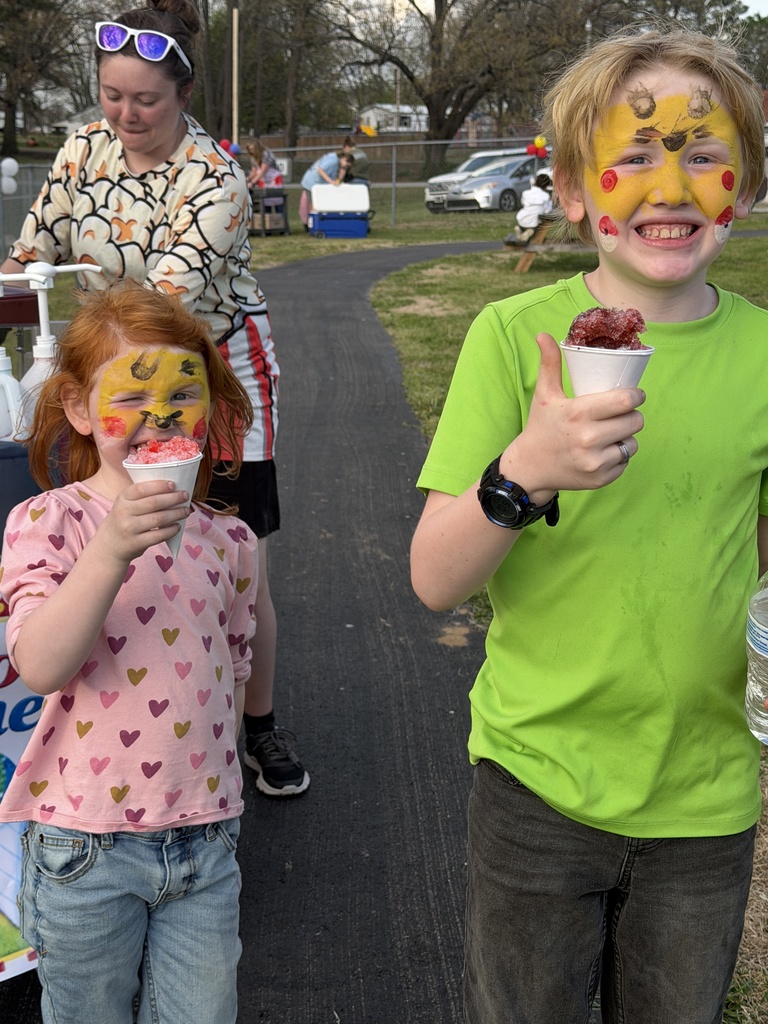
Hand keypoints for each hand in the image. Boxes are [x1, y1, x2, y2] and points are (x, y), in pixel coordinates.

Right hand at [95, 479, 190, 564]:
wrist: (109, 545)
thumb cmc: (124, 519)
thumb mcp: (125, 504)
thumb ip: (142, 496)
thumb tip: (172, 489)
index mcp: (122, 498)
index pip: (141, 489)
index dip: (159, 486)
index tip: (173, 484)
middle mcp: (124, 512)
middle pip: (153, 503)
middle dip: (173, 498)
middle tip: (185, 496)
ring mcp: (129, 528)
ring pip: (158, 519)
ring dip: (176, 514)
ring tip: (186, 511)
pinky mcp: (136, 543)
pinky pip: (158, 536)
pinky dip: (171, 530)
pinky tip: (177, 526)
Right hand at [503, 332, 645, 499]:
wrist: (530, 467)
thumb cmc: (541, 426)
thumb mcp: (544, 394)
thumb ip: (549, 363)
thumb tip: (543, 334)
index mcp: (578, 414)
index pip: (625, 401)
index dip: (635, 396)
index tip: (634, 395)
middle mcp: (588, 439)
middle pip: (635, 421)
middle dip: (632, 415)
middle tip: (622, 414)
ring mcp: (595, 462)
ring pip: (632, 443)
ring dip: (627, 436)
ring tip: (613, 432)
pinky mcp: (600, 479)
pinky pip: (624, 462)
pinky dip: (619, 456)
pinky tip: (605, 452)